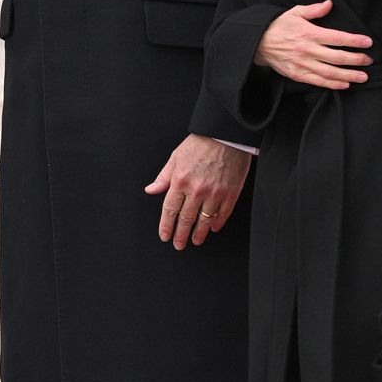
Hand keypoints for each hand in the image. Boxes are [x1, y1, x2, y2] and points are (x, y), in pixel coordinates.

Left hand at [145, 134, 251, 249]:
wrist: (224, 136)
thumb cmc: (199, 144)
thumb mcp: (175, 157)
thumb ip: (163, 177)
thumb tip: (151, 190)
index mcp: (180, 180)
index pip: (170, 209)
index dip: (166, 225)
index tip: (165, 236)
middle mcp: (196, 190)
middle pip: (186, 218)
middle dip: (181, 234)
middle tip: (178, 245)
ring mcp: (215, 193)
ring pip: (205, 220)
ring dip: (199, 233)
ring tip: (195, 241)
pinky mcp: (230, 194)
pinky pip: (223, 214)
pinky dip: (217, 224)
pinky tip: (213, 229)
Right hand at [255, 0, 371, 88]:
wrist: (257, 42)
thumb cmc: (277, 26)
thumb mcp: (293, 13)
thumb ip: (313, 9)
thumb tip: (329, 3)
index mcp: (308, 33)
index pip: (337, 38)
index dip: (355, 41)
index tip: (367, 42)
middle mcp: (307, 49)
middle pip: (338, 57)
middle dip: (357, 60)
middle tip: (368, 60)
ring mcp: (302, 63)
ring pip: (331, 72)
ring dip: (349, 75)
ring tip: (363, 76)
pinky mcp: (297, 74)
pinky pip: (318, 81)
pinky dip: (333, 84)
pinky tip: (344, 84)